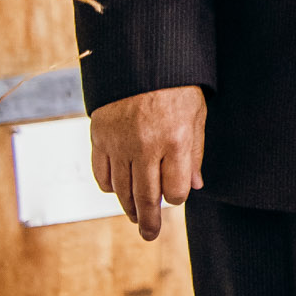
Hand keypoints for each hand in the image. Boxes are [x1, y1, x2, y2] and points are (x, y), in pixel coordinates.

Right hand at [89, 85, 205, 240]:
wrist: (142, 59)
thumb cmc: (177, 87)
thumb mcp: (197, 115)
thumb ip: (194, 152)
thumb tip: (195, 187)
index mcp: (175, 140)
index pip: (175, 189)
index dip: (177, 197)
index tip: (177, 196)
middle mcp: (145, 146)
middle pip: (146, 197)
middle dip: (149, 220)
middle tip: (150, 235)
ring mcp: (119, 144)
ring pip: (122, 189)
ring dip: (128, 207)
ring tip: (136, 217)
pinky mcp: (99, 138)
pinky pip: (102, 174)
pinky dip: (109, 186)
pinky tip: (117, 190)